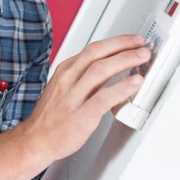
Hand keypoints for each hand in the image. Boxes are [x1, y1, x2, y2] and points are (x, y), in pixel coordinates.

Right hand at [25, 34, 150, 161]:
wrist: (36, 139)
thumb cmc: (52, 116)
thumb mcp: (64, 87)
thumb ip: (85, 77)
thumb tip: (112, 67)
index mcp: (65, 70)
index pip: (93, 49)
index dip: (116, 42)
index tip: (132, 40)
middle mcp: (68, 79)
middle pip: (97, 53)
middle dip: (122, 45)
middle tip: (141, 43)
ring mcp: (74, 96)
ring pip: (100, 70)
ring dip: (124, 60)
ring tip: (142, 57)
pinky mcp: (81, 115)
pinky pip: (104, 98)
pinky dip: (121, 88)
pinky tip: (134, 83)